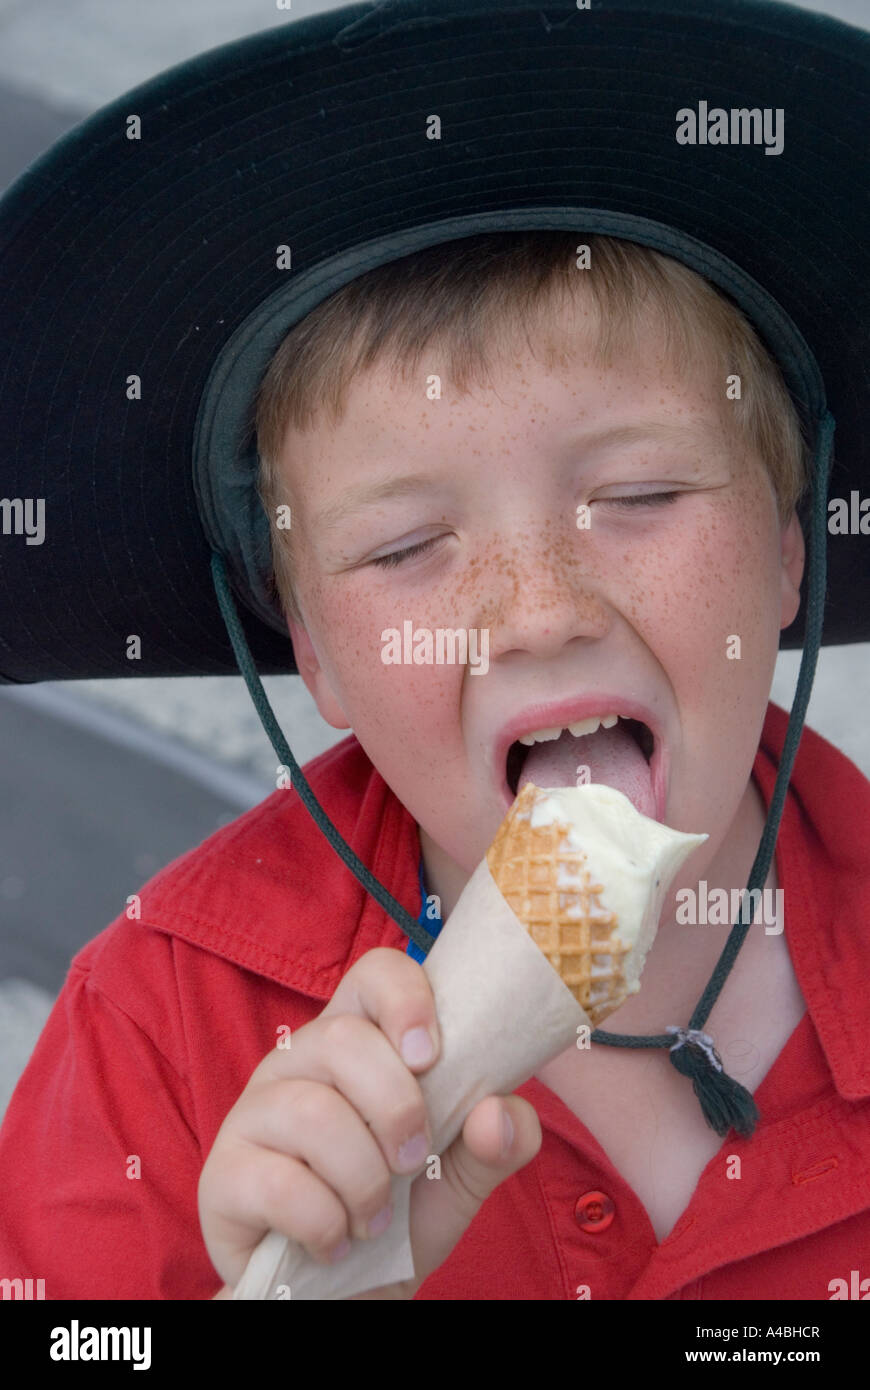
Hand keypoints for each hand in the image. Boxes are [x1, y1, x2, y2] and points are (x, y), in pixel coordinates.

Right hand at [198, 947, 540, 1296]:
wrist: (346, 1295)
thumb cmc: (401, 1216)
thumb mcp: (462, 1179)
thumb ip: (497, 1141)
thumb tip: (499, 1113)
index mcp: (358, 1042)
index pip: (375, 975)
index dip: (406, 1000)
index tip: (432, 1056)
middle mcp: (297, 1061)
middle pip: (343, 1039)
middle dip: (397, 1109)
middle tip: (411, 1162)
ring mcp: (253, 1113)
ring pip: (313, 1113)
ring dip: (364, 1179)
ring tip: (375, 1217)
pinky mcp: (222, 1175)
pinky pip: (280, 1184)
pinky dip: (326, 1223)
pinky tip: (336, 1241)